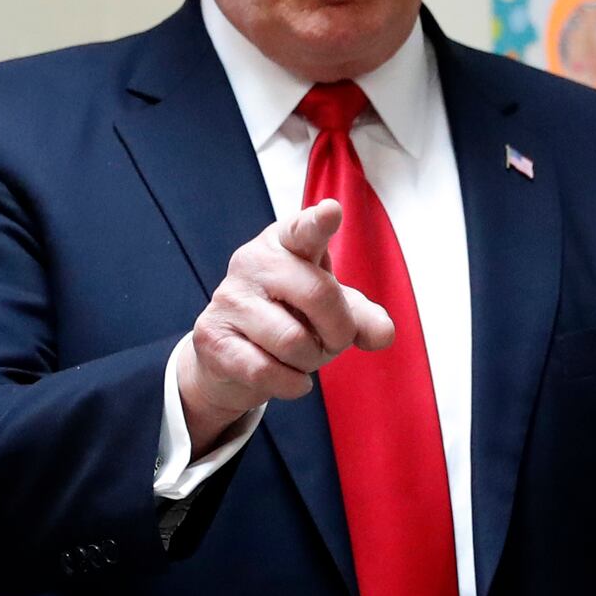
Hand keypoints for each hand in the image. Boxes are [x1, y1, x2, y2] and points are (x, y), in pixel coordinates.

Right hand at [176, 200, 395, 453]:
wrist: (230, 355)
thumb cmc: (289, 318)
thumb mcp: (331, 312)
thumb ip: (362, 318)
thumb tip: (383, 334)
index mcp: (287, 242)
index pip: (304, 229)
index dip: (319, 222)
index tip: (331, 211)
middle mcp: (253, 261)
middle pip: (319, 295)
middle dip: (338, 330)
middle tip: (332, 341)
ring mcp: (229, 298)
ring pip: (293, 341)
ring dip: (311, 361)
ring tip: (301, 357)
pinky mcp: (212, 336)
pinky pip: (266, 370)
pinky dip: (290, 384)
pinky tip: (290, 378)